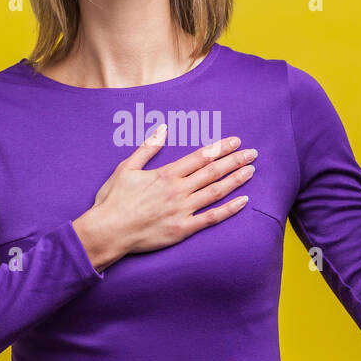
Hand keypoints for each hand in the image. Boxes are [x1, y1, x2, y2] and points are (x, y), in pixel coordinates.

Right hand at [74, 127, 256, 268]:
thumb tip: (162, 129)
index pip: (200, 156)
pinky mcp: (182, 230)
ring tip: (251, 171)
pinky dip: (228, 210)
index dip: (220, 148)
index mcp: (166, 174)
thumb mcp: (126, 168)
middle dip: (234, 160)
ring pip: (215, 192)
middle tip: (253, 153)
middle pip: (213, 171)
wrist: (107, 231)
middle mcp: (178, 190)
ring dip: (235, 180)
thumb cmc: (114, 200)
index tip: (236, 141)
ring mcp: (182, 211)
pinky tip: (243, 201)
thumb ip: (147, 148)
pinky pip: (210, 218)